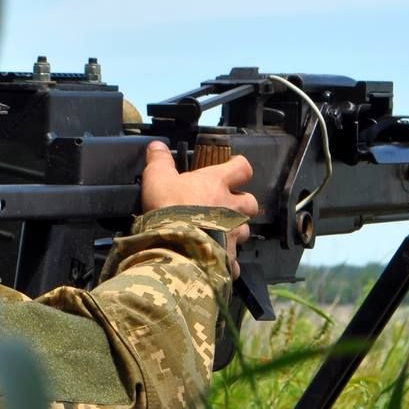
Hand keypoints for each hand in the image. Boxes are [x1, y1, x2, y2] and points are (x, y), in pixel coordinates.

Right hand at [140, 142, 258, 275]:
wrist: (175, 247)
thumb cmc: (169, 208)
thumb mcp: (157, 178)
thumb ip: (160, 161)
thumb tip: (157, 145)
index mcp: (217, 184)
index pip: (242, 168)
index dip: (239, 167)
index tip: (232, 168)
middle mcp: (231, 208)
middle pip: (250, 202)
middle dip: (242, 204)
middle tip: (226, 206)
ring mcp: (233, 235)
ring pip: (244, 231)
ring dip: (234, 231)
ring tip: (219, 235)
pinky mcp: (229, 259)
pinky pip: (234, 261)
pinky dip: (227, 261)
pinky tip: (215, 262)